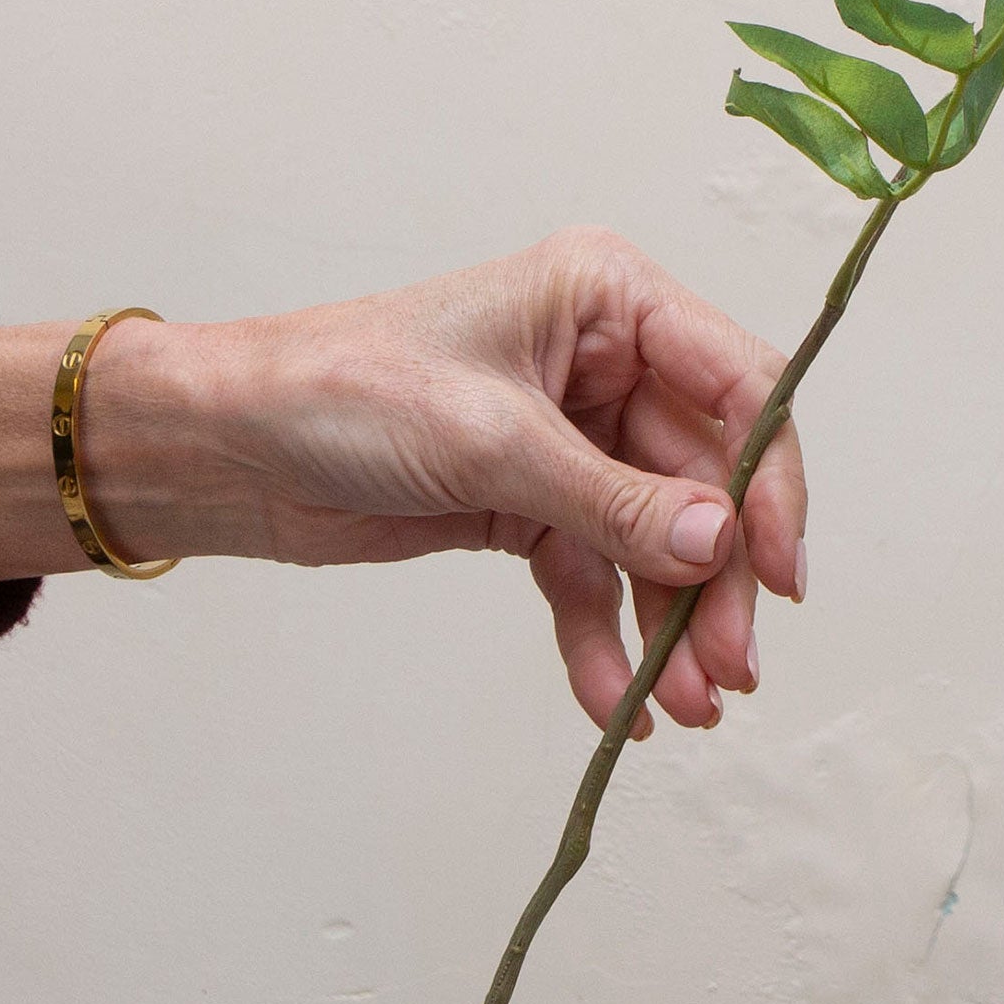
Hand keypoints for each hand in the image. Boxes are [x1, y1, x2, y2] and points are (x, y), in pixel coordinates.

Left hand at [0, 232, 808, 734]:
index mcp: (608, 297)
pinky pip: (592, 574)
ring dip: (671, 623)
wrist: (223, 449)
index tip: (780, 575)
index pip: (738, 384)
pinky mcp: (529, 501)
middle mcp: (603, 360)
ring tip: (687, 706)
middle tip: (729, 672)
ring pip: (656, 537)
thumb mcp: (489, 444)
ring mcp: (571, 434)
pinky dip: (605, 637)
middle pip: (705, 477)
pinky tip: (617, 704)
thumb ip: (614, 501)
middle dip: (717, 579)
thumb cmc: (340, 393)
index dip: (771, 481)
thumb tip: (719, 545)